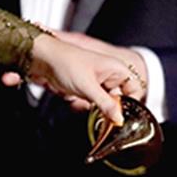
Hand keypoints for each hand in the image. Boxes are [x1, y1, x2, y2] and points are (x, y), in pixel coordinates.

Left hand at [4, 33, 142, 124]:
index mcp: (116, 69)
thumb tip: (119, 118)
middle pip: (119, 99)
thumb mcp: (87, 86)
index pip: (135, 90)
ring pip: (103, 102)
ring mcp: (96, 82)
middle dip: (108, 107)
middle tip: (100, 113)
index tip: (121, 114)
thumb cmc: (64, 62)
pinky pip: (90, 101)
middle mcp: (109, 75)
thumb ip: (105, 104)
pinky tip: (75, 100)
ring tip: (82, 100)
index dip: (131, 103)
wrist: (40, 58)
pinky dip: (83, 104)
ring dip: (94, 106)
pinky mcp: (84, 87)